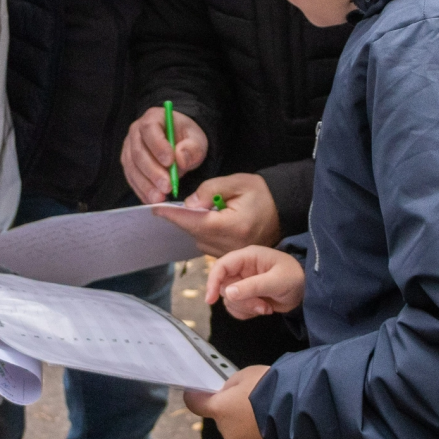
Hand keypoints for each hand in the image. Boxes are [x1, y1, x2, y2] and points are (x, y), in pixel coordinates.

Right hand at [121, 105, 208, 203]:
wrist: (180, 145)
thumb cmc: (187, 139)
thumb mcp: (197, 140)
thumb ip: (192, 148)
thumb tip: (180, 158)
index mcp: (153, 118)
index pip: (150, 129)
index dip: (158, 146)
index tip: (170, 161)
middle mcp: (136, 132)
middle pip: (139, 152)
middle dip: (153, 172)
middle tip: (167, 186)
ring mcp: (129, 149)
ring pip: (133, 168)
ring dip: (146, 185)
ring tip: (160, 197)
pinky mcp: (129, 165)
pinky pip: (132, 179)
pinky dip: (142, 191)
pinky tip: (152, 200)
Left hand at [150, 173, 281, 255]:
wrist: (283, 209)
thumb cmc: (261, 193)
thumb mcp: (236, 182)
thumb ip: (209, 191)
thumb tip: (189, 205)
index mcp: (234, 226)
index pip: (195, 222)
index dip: (174, 215)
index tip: (155, 209)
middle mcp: (232, 245)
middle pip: (194, 233)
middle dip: (184, 218)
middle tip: (184, 202)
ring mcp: (232, 253)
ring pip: (199, 241)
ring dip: (196, 226)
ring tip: (208, 209)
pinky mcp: (231, 256)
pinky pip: (208, 246)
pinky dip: (204, 233)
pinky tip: (212, 220)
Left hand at [185, 365, 269, 438]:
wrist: (297, 413)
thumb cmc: (268, 388)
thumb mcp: (246, 375)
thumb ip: (231, 386)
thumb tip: (228, 394)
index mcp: (219, 409)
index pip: (195, 404)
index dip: (195, 396)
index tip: (197, 391)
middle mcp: (225, 429)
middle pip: (220, 415)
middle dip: (229, 406)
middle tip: (247, 393)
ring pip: (236, 426)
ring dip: (244, 418)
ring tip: (265, 405)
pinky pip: (250, 435)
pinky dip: (255, 427)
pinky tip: (271, 417)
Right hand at [205, 245, 304, 318]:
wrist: (308, 290)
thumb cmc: (295, 278)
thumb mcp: (276, 281)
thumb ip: (253, 286)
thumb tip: (228, 293)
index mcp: (247, 257)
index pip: (221, 266)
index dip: (212, 281)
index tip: (210, 300)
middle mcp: (241, 269)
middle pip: (224, 287)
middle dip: (241, 301)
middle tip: (261, 306)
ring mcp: (243, 283)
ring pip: (230, 300)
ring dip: (246, 308)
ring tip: (266, 307)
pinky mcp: (247, 296)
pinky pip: (236, 308)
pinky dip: (247, 312)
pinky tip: (264, 309)